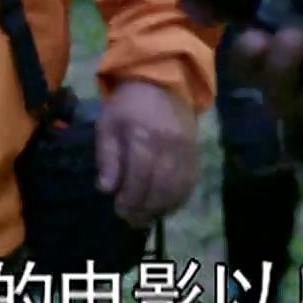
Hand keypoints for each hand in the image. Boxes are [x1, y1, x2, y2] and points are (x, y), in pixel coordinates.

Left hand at [95, 80, 195, 221]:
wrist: (163, 82)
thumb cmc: (128, 105)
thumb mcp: (108, 124)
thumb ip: (107, 157)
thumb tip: (107, 189)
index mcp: (144, 137)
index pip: (139, 178)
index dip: (129, 199)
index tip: (119, 210)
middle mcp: (169, 146)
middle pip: (160, 188)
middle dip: (145, 209)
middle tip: (132, 220)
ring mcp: (186, 151)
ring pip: (177, 190)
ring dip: (161, 208)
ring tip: (146, 218)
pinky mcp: (196, 154)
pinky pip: (190, 183)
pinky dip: (178, 200)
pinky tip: (165, 207)